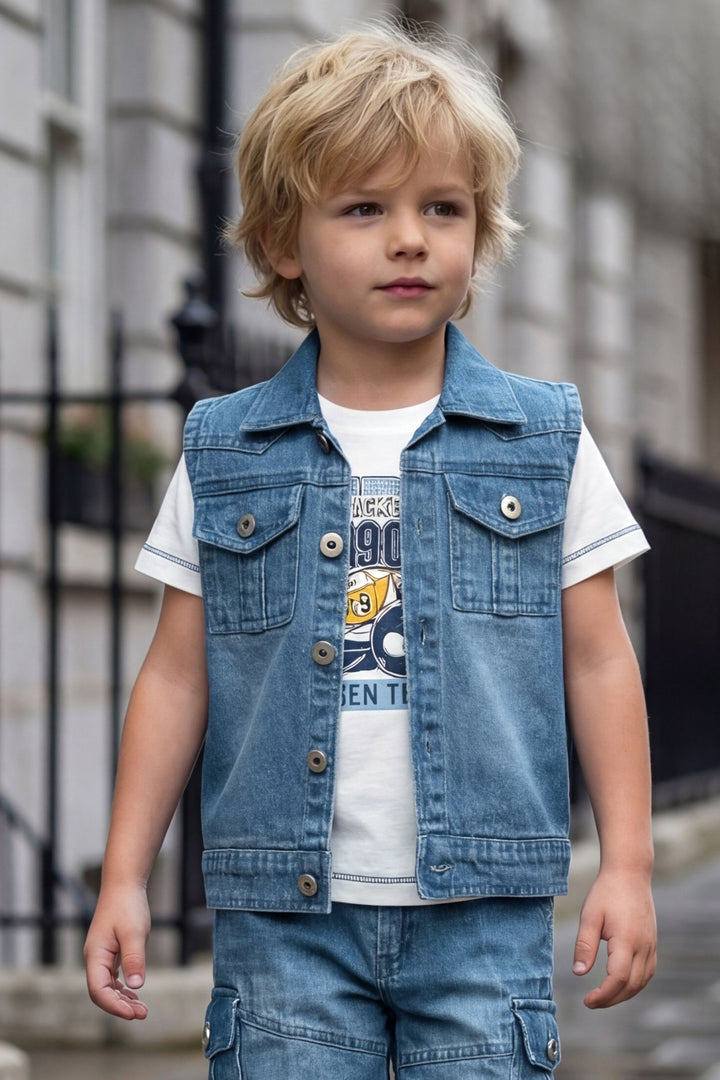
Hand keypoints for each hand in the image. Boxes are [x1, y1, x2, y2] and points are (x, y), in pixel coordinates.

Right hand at [84, 884, 150, 1019]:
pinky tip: (135, 994)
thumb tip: (136, 986)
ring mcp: (102, 956)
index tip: (133, 1014)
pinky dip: (123, 988)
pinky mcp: (110, 952)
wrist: (124, 885)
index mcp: (95, 955)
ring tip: (141, 1009)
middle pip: (102, 992)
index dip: (114, 1006)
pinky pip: (113, 977)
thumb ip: (134, 959)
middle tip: (142, 1014)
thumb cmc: (127, 906)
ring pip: (107, 986)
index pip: (98, 990)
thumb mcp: (134, 932)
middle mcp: (95, 959)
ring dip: (122, 999)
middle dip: (120, 1006)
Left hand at [573, 868, 656, 1007]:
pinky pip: (647, 972)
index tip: (587, 1000)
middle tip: (591, 1002)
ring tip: (603, 997)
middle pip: (631, 986)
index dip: (603, 995)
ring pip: (642, 982)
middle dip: (611, 999)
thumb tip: (579, 973)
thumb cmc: (606, 892)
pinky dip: (634, 984)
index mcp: (627, 940)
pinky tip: (620, 984)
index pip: (618, 978)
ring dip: (624, 994)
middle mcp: (644, 946)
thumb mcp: (590, 916)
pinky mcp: (653, 943)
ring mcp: (651, 945)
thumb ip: (585, 945)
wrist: (629, 873)